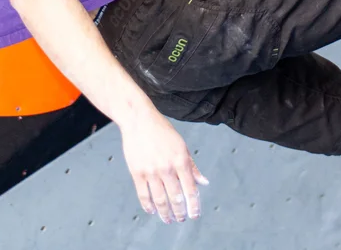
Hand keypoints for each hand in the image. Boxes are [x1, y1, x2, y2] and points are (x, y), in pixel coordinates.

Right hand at [118, 106, 208, 223]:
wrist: (139, 120)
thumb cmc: (162, 131)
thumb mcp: (182, 146)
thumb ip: (192, 166)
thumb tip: (204, 182)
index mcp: (181, 161)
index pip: (190, 189)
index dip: (194, 205)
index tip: (195, 215)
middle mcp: (167, 168)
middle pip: (176, 198)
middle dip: (180, 212)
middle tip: (181, 219)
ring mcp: (151, 171)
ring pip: (160, 200)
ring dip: (165, 213)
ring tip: (168, 219)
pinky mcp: (136, 173)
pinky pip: (143, 195)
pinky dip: (148, 206)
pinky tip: (152, 211)